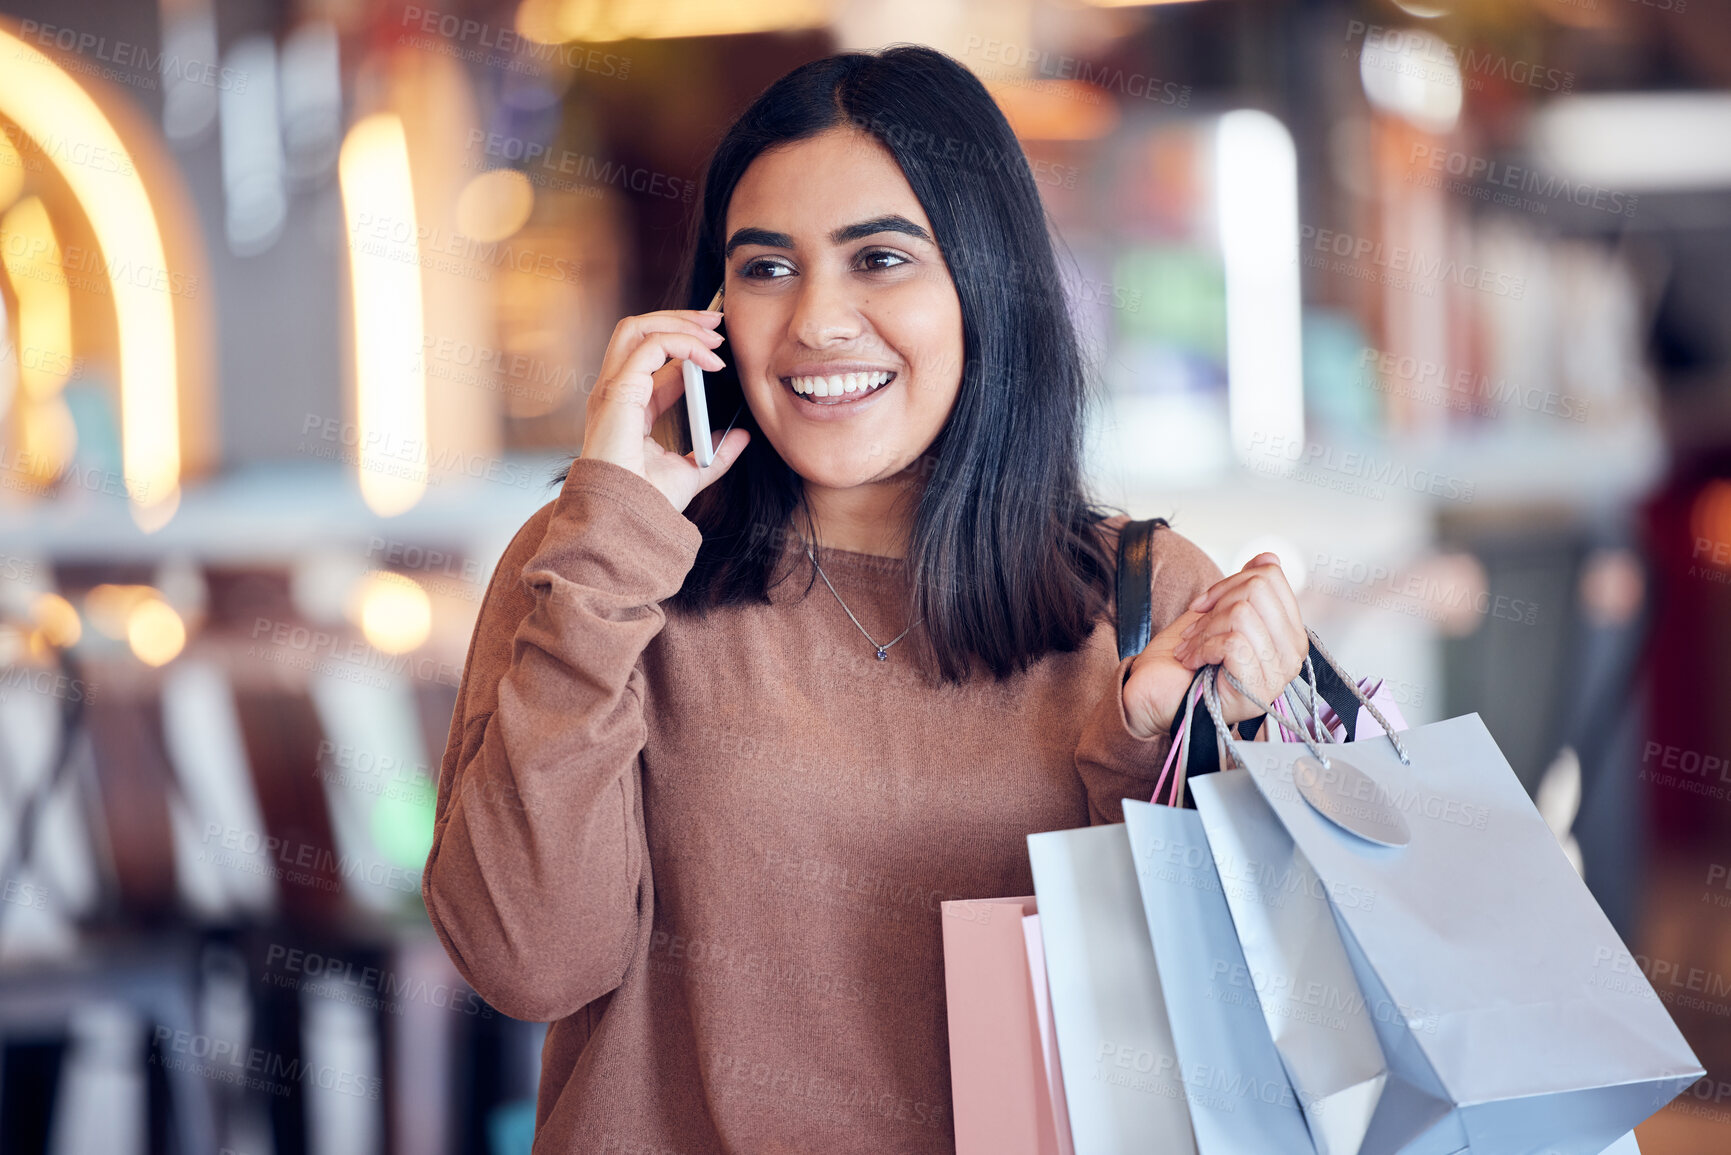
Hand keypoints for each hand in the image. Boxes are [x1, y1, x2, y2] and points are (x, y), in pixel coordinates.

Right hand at [579, 309, 750, 511]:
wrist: (630, 520)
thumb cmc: (649, 502)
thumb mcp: (693, 472)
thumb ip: (717, 452)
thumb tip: (741, 435)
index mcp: (629, 407)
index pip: (653, 360)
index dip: (685, 345)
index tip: (719, 345)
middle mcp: (616, 392)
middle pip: (638, 332)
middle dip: (678, 319)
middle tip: (717, 322)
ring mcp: (613, 390)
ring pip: (637, 328)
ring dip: (679, 323)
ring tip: (714, 333)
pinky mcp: (619, 392)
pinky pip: (651, 346)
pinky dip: (683, 344)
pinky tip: (710, 360)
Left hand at [1122, 553, 1307, 738]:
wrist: (1157, 696)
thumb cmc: (1188, 659)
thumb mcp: (1218, 614)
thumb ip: (1246, 589)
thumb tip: (1269, 558)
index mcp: (1287, 631)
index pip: (1271, 577)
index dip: (1229, 582)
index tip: (1205, 604)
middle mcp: (1291, 653)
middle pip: (1257, 589)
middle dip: (1216, 603)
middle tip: (1196, 629)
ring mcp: (1278, 674)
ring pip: (1242, 614)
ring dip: (1204, 630)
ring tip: (1191, 648)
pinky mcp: (1258, 688)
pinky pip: (1233, 643)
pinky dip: (1202, 647)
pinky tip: (1192, 661)